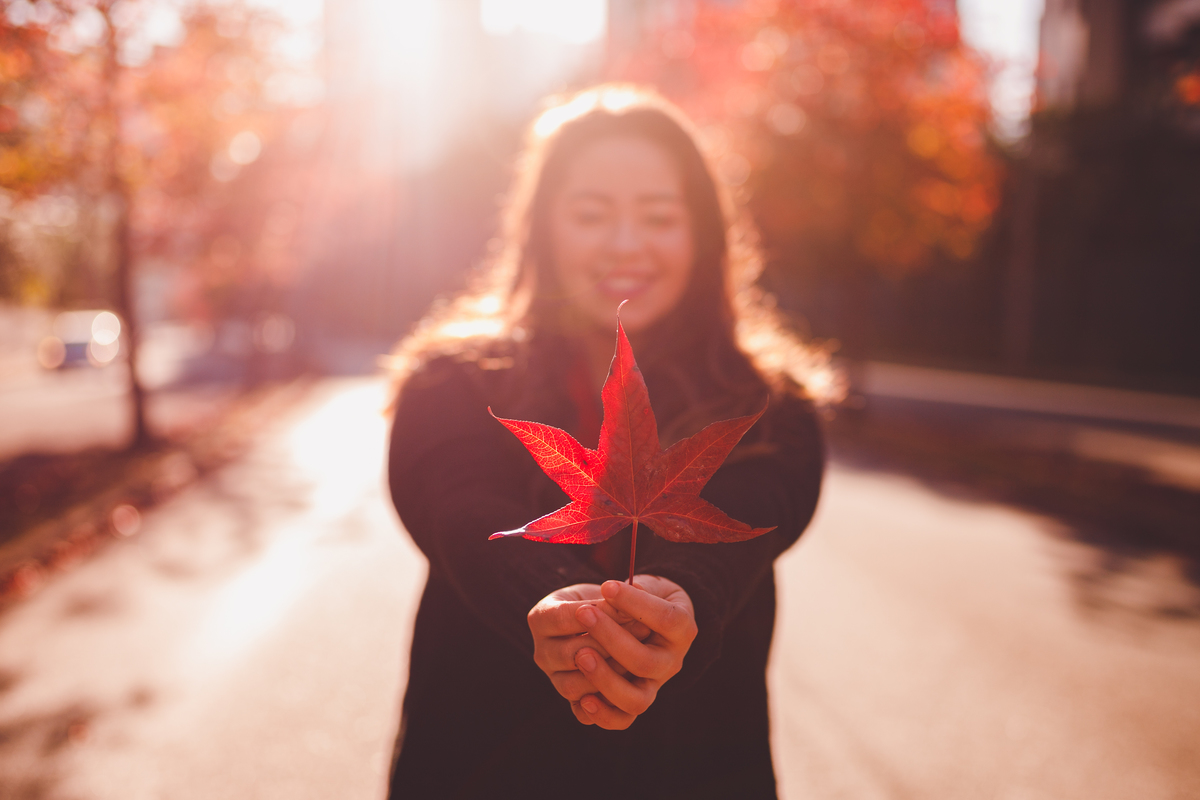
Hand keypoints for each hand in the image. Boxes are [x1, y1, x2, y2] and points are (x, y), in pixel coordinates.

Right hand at [528, 584, 651, 712]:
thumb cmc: (607, 603)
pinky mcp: (574, 702)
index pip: (565, 618)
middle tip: (644, 629)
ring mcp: (556, 679)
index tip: (631, 609)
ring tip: (640, 656)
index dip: (602, 614)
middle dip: (611, 642)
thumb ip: (614, 603)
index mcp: (541, 618)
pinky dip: (603, 710)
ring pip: (574, 687)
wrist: (611, 624)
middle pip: (571, 654)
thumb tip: (633, 608)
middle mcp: (542, 652)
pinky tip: (626, 688)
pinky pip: (583, 715)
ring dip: (611, 673)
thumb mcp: (606, 595)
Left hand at [571, 575, 696, 730]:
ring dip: (604, 679)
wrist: (649, 621)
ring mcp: (653, 687)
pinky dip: (602, 714)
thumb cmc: (646, 596)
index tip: (607, 585)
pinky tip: (583, 699)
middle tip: (584, 612)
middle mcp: (671, 663)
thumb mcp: (648, 585)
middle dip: (611, 637)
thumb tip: (612, 593)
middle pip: (645, 661)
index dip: (636, 603)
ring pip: (635, 700)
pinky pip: (621, 720)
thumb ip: (635, 590)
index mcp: (682, 630)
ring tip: (580, 654)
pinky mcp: (631, 704)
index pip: (666, 618)